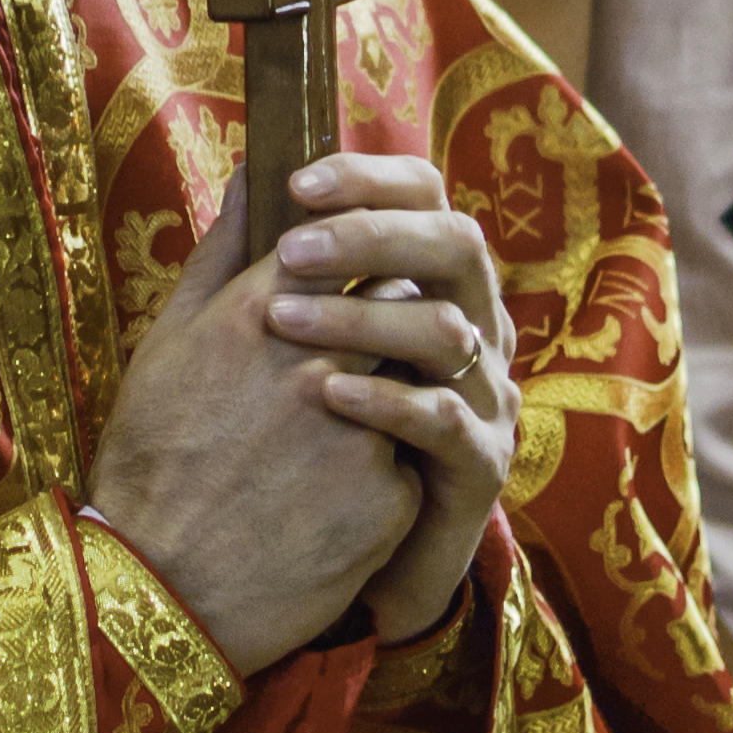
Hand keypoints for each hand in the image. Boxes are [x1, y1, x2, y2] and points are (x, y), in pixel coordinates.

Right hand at [88, 166, 418, 669]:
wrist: (159, 594)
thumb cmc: (152, 460)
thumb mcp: (166, 343)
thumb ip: (223, 251)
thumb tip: (256, 170)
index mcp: (262, 313)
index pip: (348, 240)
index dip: (352, 255)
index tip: (342, 274)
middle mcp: (321, 361)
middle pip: (399, 300)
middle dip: (384, 318)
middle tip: (347, 356)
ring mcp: (364, 430)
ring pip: (417, 377)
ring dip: (390, 392)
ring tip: (331, 433)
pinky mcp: (392, 497)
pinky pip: (412, 459)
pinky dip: (384, 471)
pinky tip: (329, 499)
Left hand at [257, 151, 519, 644]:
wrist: (319, 562)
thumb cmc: (295, 435)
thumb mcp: (273, 339)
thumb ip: (263, 257)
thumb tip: (248, 170)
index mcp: (429, 281)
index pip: (427, 198)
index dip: (371, 179)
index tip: (296, 182)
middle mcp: (474, 327)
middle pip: (458, 246)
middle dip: (375, 235)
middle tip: (292, 248)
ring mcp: (484, 395)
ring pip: (451, 331)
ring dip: (364, 317)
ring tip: (282, 319)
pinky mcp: (479, 466)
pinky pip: (445, 419)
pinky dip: (386, 400)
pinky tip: (326, 394)